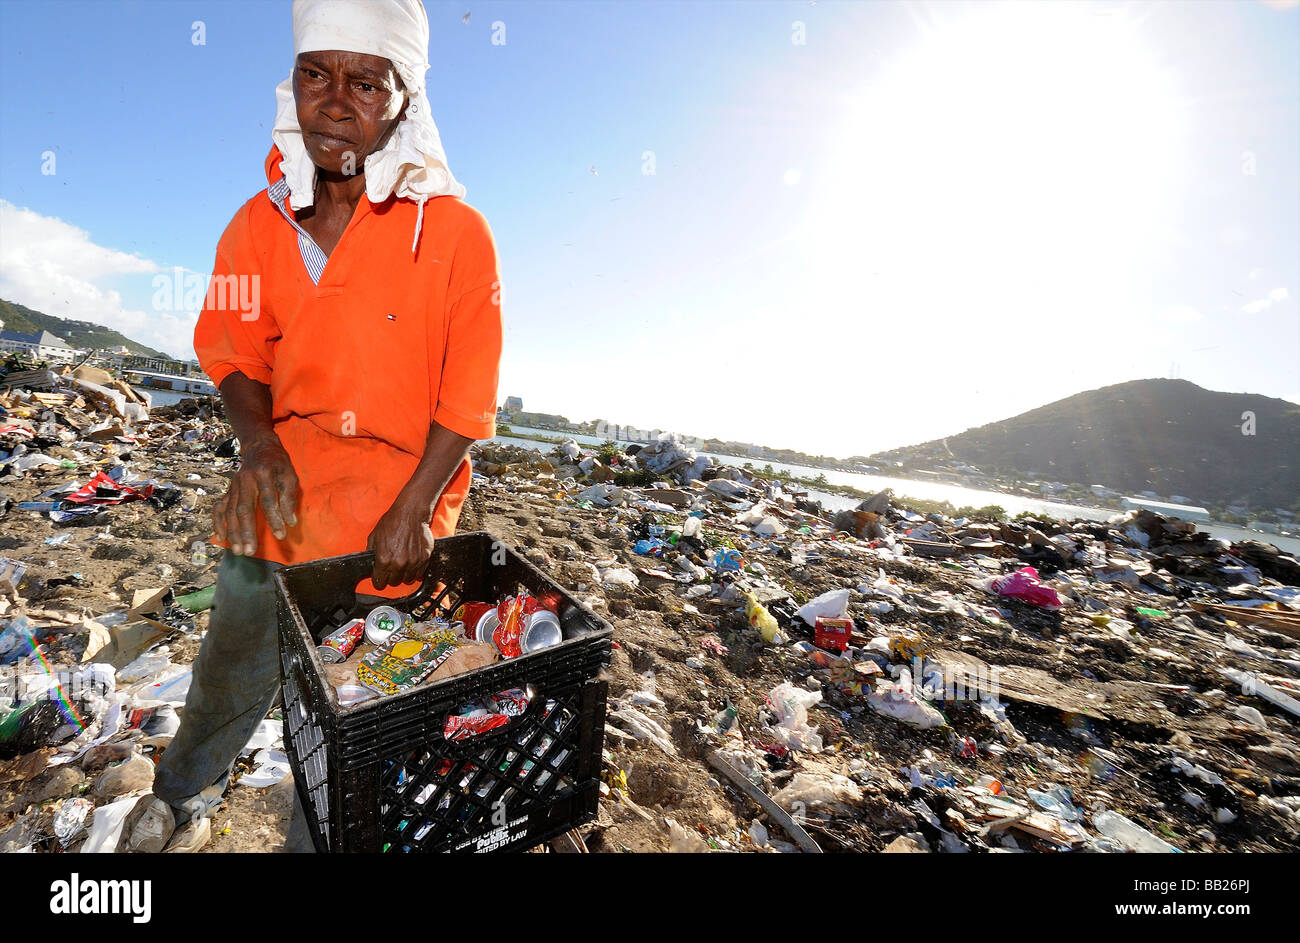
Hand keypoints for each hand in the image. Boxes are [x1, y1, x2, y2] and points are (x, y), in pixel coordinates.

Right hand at [212, 434, 300, 555]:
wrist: (259, 447)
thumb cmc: (278, 463)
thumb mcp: (290, 474)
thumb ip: (290, 496)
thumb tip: (291, 521)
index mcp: (263, 474)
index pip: (269, 500)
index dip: (275, 518)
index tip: (281, 536)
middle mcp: (245, 480)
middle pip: (244, 509)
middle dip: (247, 531)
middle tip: (250, 551)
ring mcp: (233, 486)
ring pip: (230, 511)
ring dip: (233, 532)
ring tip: (238, 551)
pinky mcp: (228, 490)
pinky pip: (219, 508)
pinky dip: (218, 523)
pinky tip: (220, 538)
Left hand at [367, 493, 435, 589]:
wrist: (410, 513)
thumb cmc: (392, 522)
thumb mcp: (374, 536)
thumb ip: (371, 552)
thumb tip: (371, 562)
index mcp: (384, 560)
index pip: (379, 582)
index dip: (378, 580)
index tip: (380, 578)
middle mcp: (399, 564)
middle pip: (393, 582)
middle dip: (391, 577)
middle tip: (391, 569)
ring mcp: (413, 562)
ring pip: (407, 580)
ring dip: (404, 575)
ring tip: (402, 566)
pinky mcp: (424, 559)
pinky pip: (420, 573)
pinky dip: (416, 571)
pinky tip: (412, 563)